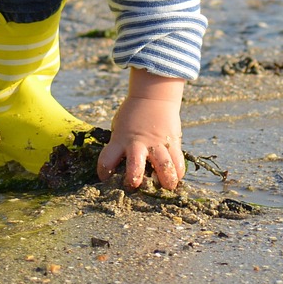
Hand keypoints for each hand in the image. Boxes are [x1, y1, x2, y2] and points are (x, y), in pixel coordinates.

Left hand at [97, 69, 185, 189]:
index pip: (106, 160)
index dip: (104, 172)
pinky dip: (178, 171)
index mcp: (120, 140)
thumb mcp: (120, 128)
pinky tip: (176, 176)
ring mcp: (156, 144)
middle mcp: (137, 144)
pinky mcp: (172, 143)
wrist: (153, 97)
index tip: (105, 178)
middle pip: (135, 166)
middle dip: (134, 179)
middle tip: (136, 185)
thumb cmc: (133, 115)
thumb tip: (121, 168)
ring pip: (163, 165)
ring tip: (167, 186)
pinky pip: (178, 161)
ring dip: (166, 179)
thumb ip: (120, 146)